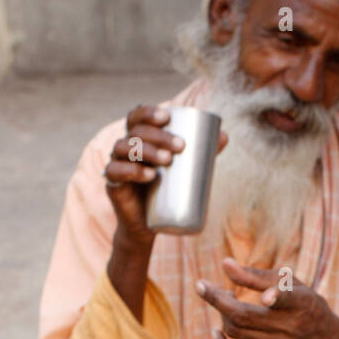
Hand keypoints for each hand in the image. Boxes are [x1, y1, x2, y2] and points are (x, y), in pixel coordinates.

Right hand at [105, 104, 227, 249]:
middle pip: (136, 132)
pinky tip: (148, 175)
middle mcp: (124, 148)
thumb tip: (225, 136)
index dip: (148, 112)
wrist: (147, 225)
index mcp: (138, 139)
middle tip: (180, 146)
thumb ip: (201, 153)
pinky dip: (131, 171)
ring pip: (124, 148)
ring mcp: (116, 164)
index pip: (136, 117)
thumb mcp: (184, 171)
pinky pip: (114, 171)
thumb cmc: (165, 193)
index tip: (168, 117)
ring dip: (147, 151)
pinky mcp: (113, 185)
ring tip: (168, 160)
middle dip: (158, 135)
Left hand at [196, 258, 338, 338]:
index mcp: (300, 302)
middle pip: (244, 316)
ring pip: (236, 331)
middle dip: (216, 299)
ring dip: (221, 313)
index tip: (265, 296)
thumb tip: (224, 264)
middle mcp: (290, 327)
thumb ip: (257, 274)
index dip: (276, 296)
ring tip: (226, 300)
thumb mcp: (290, 282)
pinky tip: (217, 334)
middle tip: (202, 285)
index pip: (287, 298)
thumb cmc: (303, 303)